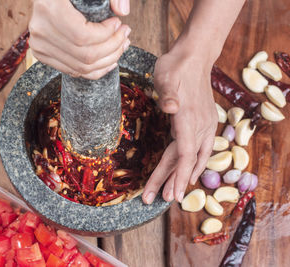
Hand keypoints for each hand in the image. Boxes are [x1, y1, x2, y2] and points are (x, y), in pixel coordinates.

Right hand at [29, 0, 130, 79]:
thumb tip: (123, 12)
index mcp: (48, 8)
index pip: (83, 36)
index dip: (107, 34)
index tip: (118, 23)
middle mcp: (40, 31)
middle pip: (85, 56)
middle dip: (112, 48)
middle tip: (125, 35)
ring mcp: (39, 46)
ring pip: (81, 67)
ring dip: (107, 60)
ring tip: (121, 45)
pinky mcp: (42, 54)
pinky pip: (73, 71)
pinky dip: (95, 69)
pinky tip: (110, 59)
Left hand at [142, 46, 217, 203]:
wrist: (194, 56)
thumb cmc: (175, 66)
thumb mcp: (166, 76)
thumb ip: (169, 93)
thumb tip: (170, 108)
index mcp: (187, 118)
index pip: (185, 154)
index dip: (178, 176)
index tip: (172, 195)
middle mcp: (199, 126)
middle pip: (184, 160)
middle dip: (170, 181)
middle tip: (154, 200)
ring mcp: (203, 125)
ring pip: (193, 157)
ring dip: (181, 176)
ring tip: (171, 194)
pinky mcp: (203, 122)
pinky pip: (201, 150)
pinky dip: (194, 164)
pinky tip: (190, 173)